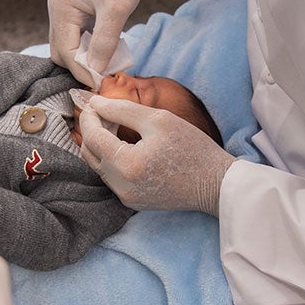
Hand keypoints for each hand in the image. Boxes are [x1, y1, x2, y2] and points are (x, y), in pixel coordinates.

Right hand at [47, 0, 155, 83]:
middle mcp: (57, 9)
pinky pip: (78, 37)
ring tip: (107, 65)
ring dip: (85, 59)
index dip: (83, 71)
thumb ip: (105, 42)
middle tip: (103, 77)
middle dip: (80, 67)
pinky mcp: (76, 11)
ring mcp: (65, 10)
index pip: (66, 51)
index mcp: (60, 7)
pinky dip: (90, 48)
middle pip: (61, 52)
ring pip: (69, 46)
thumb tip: (95, 72)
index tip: (101, 84)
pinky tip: (107, 51)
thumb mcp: (117, 9)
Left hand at [79, 96, 234, 214]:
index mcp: (127, 164)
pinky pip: (111, 177)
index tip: (92, 102)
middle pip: (90, 153)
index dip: (88, 117)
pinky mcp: (132, 202)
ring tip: (117, 126)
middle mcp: (121, 186)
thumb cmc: (192, 147)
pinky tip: (127, 145)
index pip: (92, 137)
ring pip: (98, 166)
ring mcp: (126, 197)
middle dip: (92, 130)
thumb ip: (122, 109)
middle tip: (105, 112)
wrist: (216, 184)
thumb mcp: (158, 119)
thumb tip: (95, 103)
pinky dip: (112, 159)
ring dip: (101, 144)